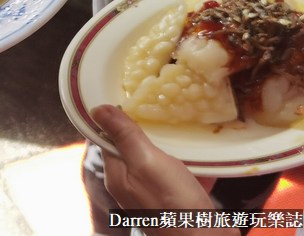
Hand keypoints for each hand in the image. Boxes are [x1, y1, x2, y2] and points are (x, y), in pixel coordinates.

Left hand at [92, 105, 238, 235]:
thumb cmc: (175, 205)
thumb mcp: (147, 162)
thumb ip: (124, 137)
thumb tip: (97, 110)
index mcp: (118, 174)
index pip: (108, 138)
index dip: (117, 117)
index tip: (129, 97)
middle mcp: (132, 185)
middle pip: (134, 148)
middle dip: (148, 130)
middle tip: (162, 109)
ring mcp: (155, 194)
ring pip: (160, 161)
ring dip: (174, 147)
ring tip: (186, 128)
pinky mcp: (179, 202)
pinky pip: (183, 177)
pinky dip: (193, 166)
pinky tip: (205, 157)